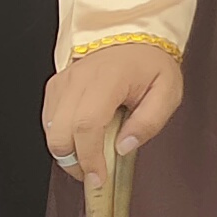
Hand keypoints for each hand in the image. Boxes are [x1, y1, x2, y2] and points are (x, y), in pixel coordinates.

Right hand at [44, 43, 185, 187]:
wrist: (134, 37)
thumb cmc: (151, 65)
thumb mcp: (168, 93)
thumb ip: (149, 123)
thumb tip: (124, 148)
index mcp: (108, 78)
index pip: (87, 124)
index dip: (89, 158)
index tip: (99, 178)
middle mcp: (79, 78)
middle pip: (60, 131)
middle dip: (74, 161)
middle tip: (95, 172)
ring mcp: (64, 81)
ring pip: (50, 130)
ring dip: (67, 152)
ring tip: (92, 156)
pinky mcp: (56, 87)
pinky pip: (48, 121)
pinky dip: (62, 137)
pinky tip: (83, 139)